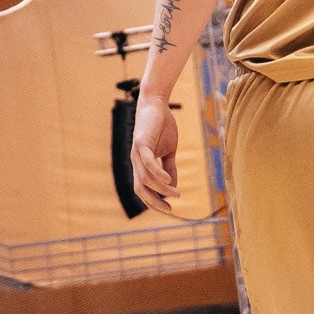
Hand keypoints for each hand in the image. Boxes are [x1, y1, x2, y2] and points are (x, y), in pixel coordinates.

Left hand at [130, 90, 180, 209]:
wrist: (156, 104)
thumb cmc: (162, 126)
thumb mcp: (169, 151)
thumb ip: (169, 167)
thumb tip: (173, 186)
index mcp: (141, 164)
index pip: (143, 189)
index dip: (153, 201)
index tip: (168, 209)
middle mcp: (136, 161)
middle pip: (141, 188)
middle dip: (154, 202)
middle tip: (169, 209)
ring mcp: (137, 152)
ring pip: (146, 178)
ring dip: (162, 188)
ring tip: (176, 193)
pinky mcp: (142, 143)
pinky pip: (148, 162)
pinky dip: (157, 173)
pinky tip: (168, 181)